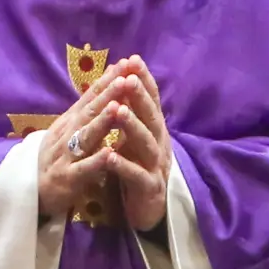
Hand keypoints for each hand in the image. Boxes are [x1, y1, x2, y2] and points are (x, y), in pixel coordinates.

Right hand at [38, 65, 124, 219]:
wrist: (30, 192)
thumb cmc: (57, 157)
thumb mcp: (69, 130)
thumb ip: (87, 110)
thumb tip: (107, 82)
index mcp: (70, 121)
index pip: (91, 96)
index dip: (107, 80)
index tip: (126, 64)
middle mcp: (67, 133)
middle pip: (89, 111)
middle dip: (108, 94)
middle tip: (125, 77)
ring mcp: (66, 155)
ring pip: (85, 136)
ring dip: (101, 122)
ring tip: (117, 107)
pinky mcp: (67, 178)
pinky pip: (83, 169)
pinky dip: (96, 161)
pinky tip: (110, 153)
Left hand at [105, 56, 170, 231]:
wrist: (149, 208)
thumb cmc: (138, 166)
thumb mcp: (135, 137)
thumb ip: (132, 111)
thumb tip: (124, 77)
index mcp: (154, 130)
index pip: (151, 100)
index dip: (144, 80)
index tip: (132, 59)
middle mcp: (159, 144)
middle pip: (151, 117)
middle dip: (140, 97)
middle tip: (128, 79)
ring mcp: (156, 166)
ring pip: (146, 144)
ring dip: (132, 126)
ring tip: (119, 111)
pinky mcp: (149, 188)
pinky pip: (136, 175)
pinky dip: (124, 165)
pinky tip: (109, 155)